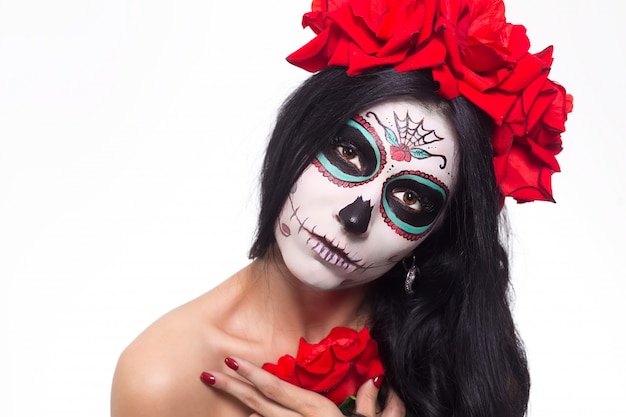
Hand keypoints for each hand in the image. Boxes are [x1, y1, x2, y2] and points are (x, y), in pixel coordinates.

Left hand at [200, 356, 405, 416]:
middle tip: (208, 375)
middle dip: (232, 387)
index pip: (277, 388)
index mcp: (320, 412)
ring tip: (222, 389)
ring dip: (242, 408)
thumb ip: (368, 402)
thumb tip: (373, 380)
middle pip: (259, 402)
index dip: (253, 373)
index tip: (232, 361)